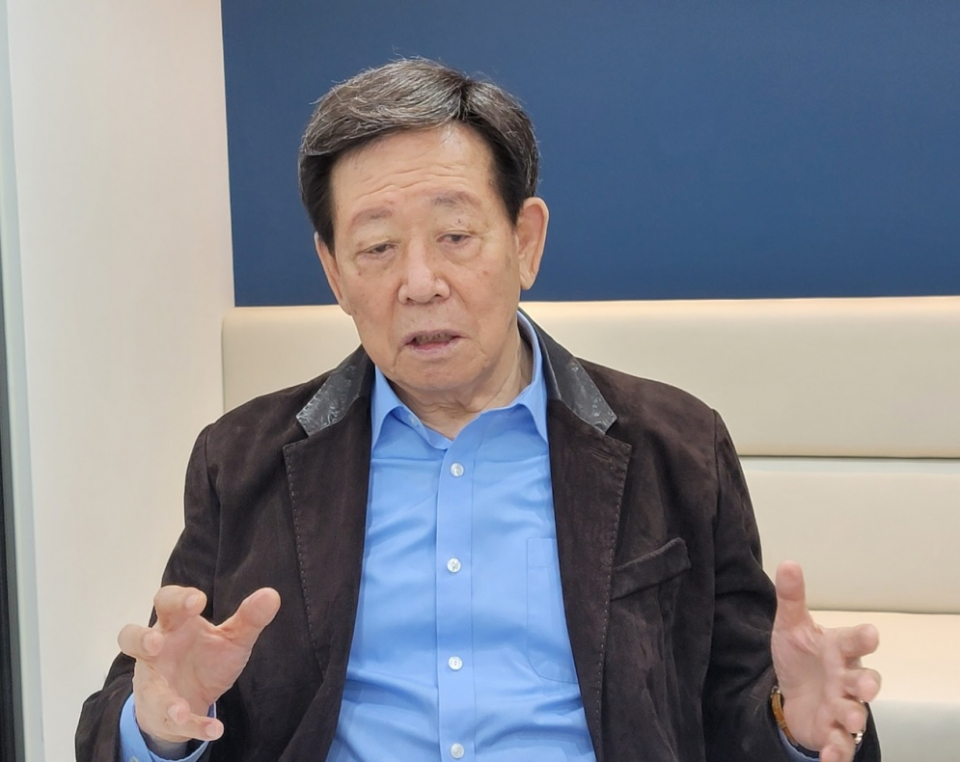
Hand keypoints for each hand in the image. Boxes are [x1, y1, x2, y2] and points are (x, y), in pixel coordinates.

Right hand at [118, 585, 280, 750]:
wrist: (191, 696)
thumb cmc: (205, 656)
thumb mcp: (231, 638)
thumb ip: (249, 618)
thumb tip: (272, 594)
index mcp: (174, 624)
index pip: (167, 602)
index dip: (178, 598)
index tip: (198, 600)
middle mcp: (156, 651)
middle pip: (132, 638)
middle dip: (141, 639)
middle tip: (156, 641)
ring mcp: (154, 682)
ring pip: (146, 688)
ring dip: (161, 698)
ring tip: (178, 709)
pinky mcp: (161, 711)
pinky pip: (174, 720)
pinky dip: (195, 726)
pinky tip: (215, 729)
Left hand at [770, 561, 880, 761]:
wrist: (793, 692)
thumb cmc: (800, 656)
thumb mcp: (790, 625)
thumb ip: (791, 598)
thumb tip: (788, 562)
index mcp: (838, 650)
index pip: (854, 641)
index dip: (862, 638)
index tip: (871, 633)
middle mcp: (846, 679)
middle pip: (865, 680)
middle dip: (867, 684)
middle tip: (866, 687)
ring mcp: (842, 706)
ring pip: (856, 713)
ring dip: (854, 716)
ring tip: (850, 719)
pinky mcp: (833, 731)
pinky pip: (841, 744)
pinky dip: (839, 752)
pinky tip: (831, 758)